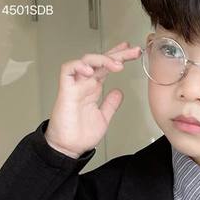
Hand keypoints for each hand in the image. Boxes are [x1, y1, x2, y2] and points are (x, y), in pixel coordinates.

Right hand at [45, 42, 142, 157]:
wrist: (68, 149)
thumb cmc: (81, 135)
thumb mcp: (103, 117)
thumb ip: (110, 104)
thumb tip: (119, 91)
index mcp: (93, 89)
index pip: (106, 67)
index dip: (118, 56)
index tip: (132, 51)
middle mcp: (85, 84)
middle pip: (100, 61)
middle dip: (117, 53)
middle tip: (133, 51)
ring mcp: (75, 86)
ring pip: (86, 61)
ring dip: (102, 59)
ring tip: (117, 64)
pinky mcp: (66, 91)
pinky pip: (68, 70)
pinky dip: (79, 66)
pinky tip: (91, 69)